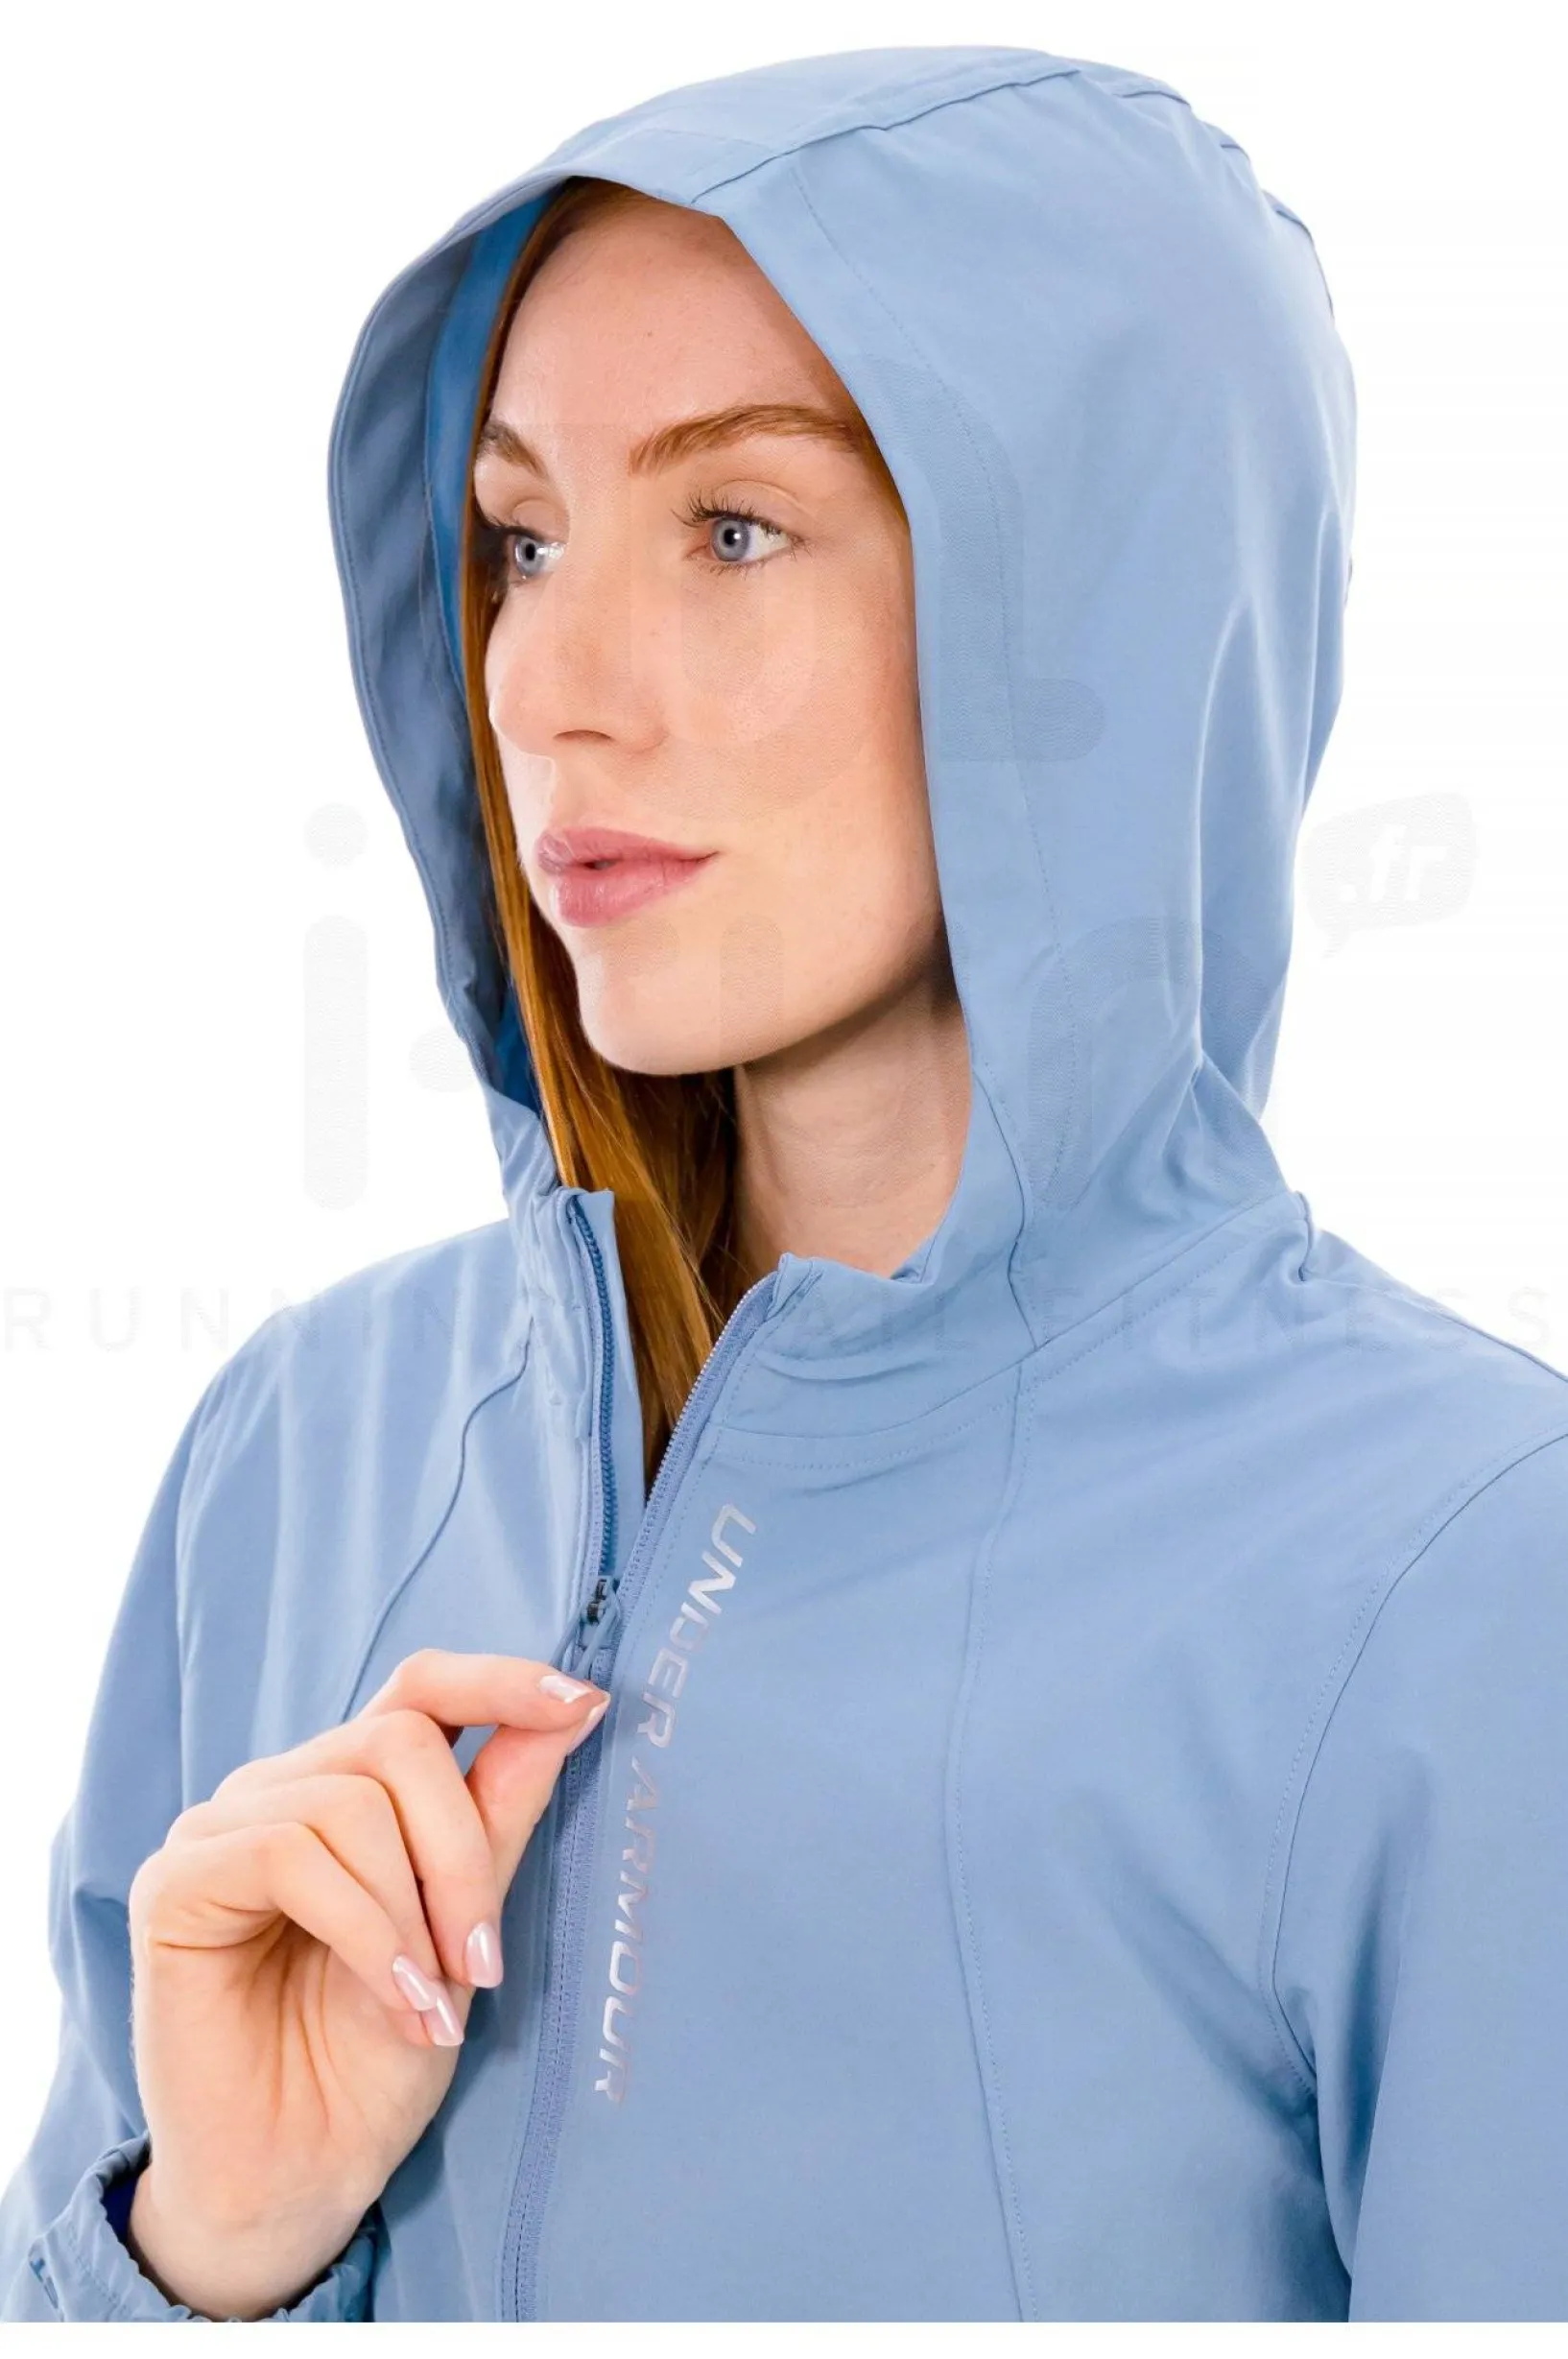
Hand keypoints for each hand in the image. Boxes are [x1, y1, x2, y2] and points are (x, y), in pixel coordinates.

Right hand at [121, 1648, 608, 2317]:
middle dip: (462, 1848)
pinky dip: (365, 1931)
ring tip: (435, 1999)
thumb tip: (572, 1705)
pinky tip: (396, 2000)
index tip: (585, 1703)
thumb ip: (499, 1813)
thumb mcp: (464, 1926)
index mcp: (351, 1784)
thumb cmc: (378, 2053)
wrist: (302, 2174)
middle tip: (485, 1960)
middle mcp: (282, 1786)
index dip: (499, 1681)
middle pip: (397, 1739)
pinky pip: (287, 1854)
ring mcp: (220, 1827)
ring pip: (349, 1800)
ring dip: (414, 1909)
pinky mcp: (176, 1882)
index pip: (419, 1686)